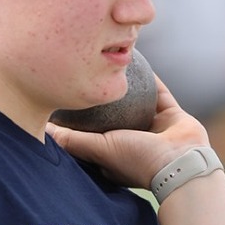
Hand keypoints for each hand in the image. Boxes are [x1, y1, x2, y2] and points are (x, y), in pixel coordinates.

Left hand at [47, 74, 210, 189]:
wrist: (182, 163)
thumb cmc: (137, 159)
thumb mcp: (97, 148)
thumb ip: (72, 140)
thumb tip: (42, 130)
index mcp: (113, 155)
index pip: (91, 134)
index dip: (78, 120)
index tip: (64, 100)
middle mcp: (133, 142)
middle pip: (113, 116)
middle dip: (102, 100)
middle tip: (86, 75)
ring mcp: (154, 130)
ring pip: (136, 102)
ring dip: (125, 86)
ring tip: (110, 65)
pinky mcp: (172, 117)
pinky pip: (158, 92)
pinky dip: (150, 78)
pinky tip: (137, 61)